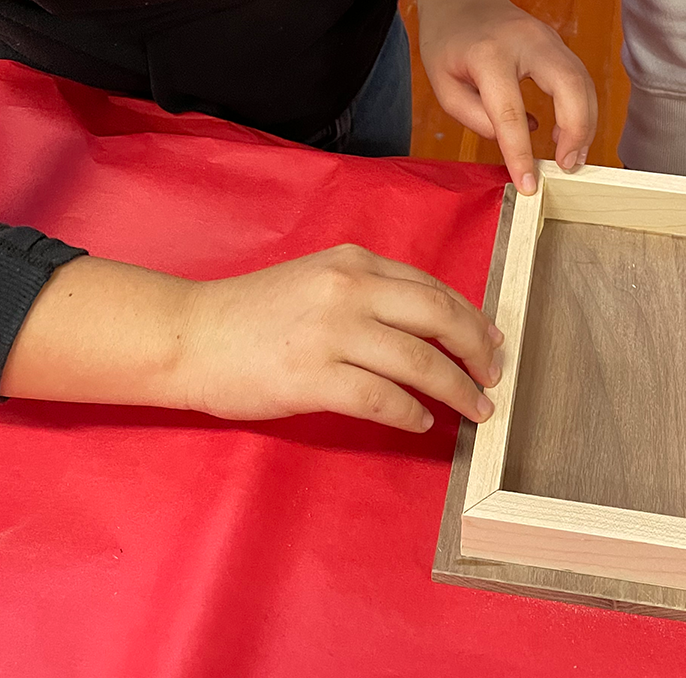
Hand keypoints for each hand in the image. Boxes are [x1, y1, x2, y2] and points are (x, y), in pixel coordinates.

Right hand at [2, 249, 502, 432]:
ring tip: (476, 409)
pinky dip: (411, 413)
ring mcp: (331, 331)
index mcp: (355, 261)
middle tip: (495, 376)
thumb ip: (370, 292)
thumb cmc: (254, 311)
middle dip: (478, 349)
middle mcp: (349, 288)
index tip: (492, 340)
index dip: (471, 317)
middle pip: (438, 316)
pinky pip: (382, 398)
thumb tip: (430, 326)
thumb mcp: (318, 279)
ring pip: (419, 360)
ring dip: (457, 388)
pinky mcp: (313, 376)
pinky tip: (422, 423)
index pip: (431, 287)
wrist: (190, 334)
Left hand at [414, 0, 597, 194]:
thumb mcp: (442, 82)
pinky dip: (581, 111)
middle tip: (568, 167)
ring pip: (583, 82)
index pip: (510, 112)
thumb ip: (472, 115)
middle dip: (577, 131)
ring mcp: (549, 38)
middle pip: (570, 86)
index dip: (521, 152)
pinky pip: (579, 79)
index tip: (528, 185)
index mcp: (488, 54)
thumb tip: (509, 138)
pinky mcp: (559, 44)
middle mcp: (527, 41)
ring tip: (571, 159)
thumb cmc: (448, 41)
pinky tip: (568, 136)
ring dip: (584, 124)